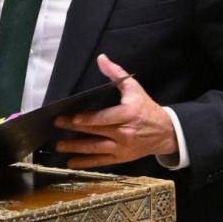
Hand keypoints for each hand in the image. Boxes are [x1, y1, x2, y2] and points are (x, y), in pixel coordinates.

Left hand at [53, 54, 177, 168]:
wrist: (165, 133)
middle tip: (57, 125)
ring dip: (75, 148)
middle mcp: (124, 132)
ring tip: (58, 145)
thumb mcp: (134, 88)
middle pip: (95, 131)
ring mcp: (122, 148)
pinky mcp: (121, 158)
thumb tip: (101, 58)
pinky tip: (71, 162)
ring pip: (95, 148)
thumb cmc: (146, 108)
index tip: (71, 118)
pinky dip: (85, 163)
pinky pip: (100, 161)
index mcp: (128, 114)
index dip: (87, 119)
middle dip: (74, 128)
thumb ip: (116, 73)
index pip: (104, 118)